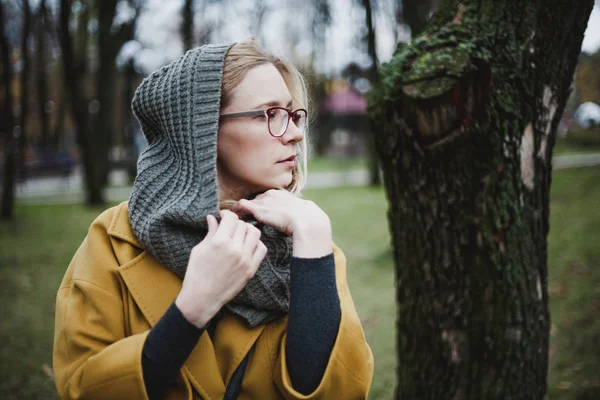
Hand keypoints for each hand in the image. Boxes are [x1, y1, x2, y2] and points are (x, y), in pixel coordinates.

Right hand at [175, 210, 267, 327]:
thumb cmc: (197, 273)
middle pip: (243, 224)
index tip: (223, 217)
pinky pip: (261, 249)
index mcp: (219, 242)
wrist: (202, 298)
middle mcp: (234, 249)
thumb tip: (213, 218)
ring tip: (239, 235)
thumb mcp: (199, 249)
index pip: (231, 218)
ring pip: (255, 233)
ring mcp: (245, 259)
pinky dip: (256, 244)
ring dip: (247, 231)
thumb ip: (210, 232)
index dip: (227, 214)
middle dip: (236, 223)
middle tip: (230, 227)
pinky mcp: (251, 269)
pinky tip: (247, 246)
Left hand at [231, 189, 332, 257]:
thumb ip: (294, 217)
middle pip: (256, 199)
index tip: (256, 213)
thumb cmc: (307, 221)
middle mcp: (272, 194)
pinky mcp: (258, 208)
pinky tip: (230, 216)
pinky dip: (236, 211)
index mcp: (283, 195)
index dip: (260, 206)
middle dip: (250, 206)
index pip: (267, 198)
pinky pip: (242, 206)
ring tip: (234, 217)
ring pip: (248, 202)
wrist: (307, 221)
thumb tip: (294, 225)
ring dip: (241, 209)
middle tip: (242, 215)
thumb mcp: (301, 215)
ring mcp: (264, 200)